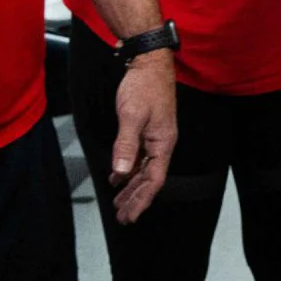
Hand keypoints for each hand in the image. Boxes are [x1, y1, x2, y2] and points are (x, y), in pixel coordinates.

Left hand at [109, 51, 177, 222]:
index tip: (131, 216)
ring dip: (131, 187)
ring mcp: (154, 137)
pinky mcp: (145, 130)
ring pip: (143, 170)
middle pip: (149, 179)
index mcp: (163, 143)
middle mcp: (161, 144)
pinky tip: (117, 177)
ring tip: (118, 204)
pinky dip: (127, 170)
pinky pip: (137, 157)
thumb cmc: (144, 87)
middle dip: (136, 199)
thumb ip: (126, 144)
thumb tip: (120, 172)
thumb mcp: (132, 116)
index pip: (154, 179)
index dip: (142, 199)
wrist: (148, 63)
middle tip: (122, 218)